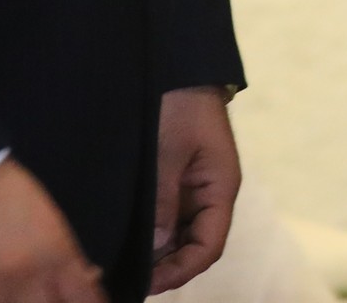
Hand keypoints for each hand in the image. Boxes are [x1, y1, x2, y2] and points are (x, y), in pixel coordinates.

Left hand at [146, 86, 241, 292]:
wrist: (176, 66)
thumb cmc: (178, 104)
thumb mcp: (168, 150)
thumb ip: (164, 198)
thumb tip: (157, 245)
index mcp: (220, 187)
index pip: (209, 244)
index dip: (182, 269)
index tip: (149, 282)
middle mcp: (210, 193)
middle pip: (196, 245)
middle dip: (168, 267)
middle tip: (131, 280)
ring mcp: (193, 188)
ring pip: (181, 235)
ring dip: (159, 253)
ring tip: (126, 266)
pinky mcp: (176, 180)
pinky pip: (169, 218)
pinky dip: (154, 234)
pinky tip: (131, 241)